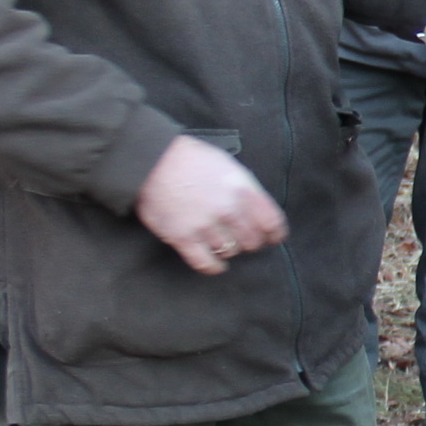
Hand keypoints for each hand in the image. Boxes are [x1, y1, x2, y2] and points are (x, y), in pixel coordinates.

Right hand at [133, 136, 287, 274]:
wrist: (151, 160)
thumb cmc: (190, 158)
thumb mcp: (227, 165)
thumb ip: (245, 189)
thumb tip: (257, 211)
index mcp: (242, 189)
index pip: (272, 222)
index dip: (274, 234)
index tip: (272, 237)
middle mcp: (227, 209)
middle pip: (252, 241)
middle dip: (250, 241)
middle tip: (241, 237)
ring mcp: (205, 225)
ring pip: (230, 251)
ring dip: (229, 249)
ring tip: (221, 241)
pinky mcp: (183, 237)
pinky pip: (206, 263)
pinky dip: (214, 266)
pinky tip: (215, 263)